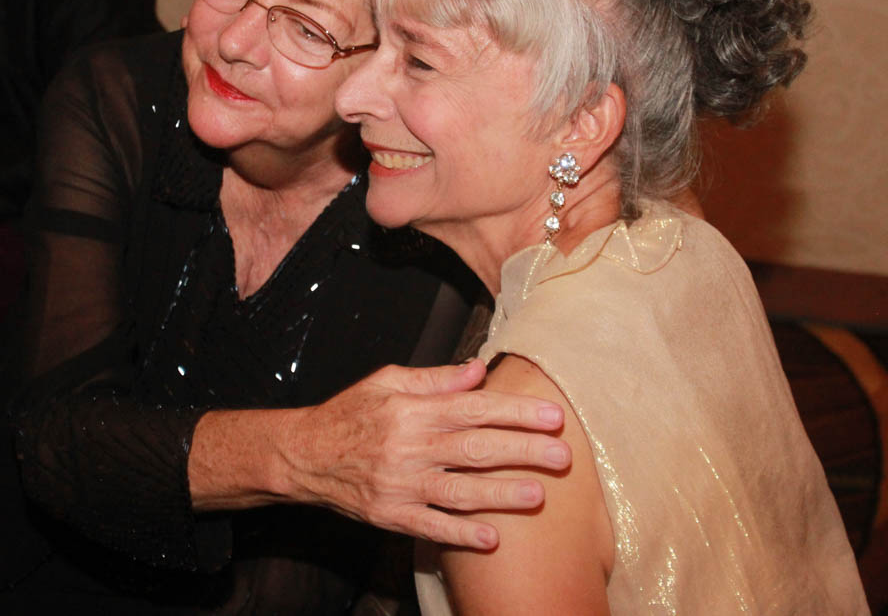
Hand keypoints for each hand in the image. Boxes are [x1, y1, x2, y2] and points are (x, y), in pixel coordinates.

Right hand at [280, 360, 571, 548]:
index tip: (551, 416)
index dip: (514, 412)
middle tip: (562, 455)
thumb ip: (435, 378)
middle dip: (521, 451)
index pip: (473, 408)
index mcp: (411, 410)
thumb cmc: (350, 412)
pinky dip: (460, 533)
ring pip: (457, 490)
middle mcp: (409, 446)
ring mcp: (399, 484)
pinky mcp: (389, 515)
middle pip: (474, 449)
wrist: (304, 455)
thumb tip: (478, 370)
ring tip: (538, 495)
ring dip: (500, 494)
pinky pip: (429, 526)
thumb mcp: (387, 381)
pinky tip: (491, 539)